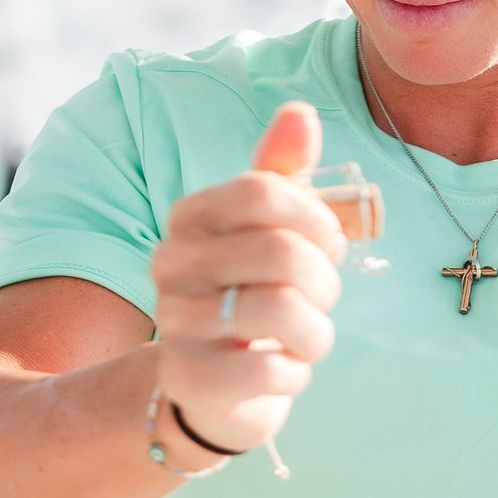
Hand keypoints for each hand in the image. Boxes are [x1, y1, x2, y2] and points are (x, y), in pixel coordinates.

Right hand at [148, 101, 344, 457]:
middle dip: (324, 282)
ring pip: (279, 311)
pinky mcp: (188, 379)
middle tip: (318, 299)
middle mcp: (170, 263)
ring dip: (315, 331)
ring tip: (304, 336)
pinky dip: (293, 373)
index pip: (263, 192)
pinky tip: (281, 369)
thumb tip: (299, 112)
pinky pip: (268, 368)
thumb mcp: (270, 229)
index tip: (328, 242)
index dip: (316, 218)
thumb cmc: (253, 292)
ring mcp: (173, 322)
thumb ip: (284, 171)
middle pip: (280, 252)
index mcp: (190, 216)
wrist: (217, 385)